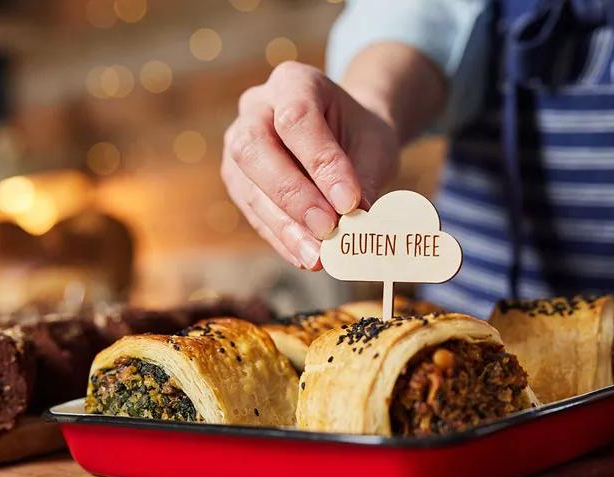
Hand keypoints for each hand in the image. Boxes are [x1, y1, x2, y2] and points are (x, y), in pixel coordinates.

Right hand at [221, 61, 398, 269]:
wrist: (346, 137)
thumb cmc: (361, 135)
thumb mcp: (375, 147)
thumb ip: (364, 181)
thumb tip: (358, 229)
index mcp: (293, 81)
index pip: (297, 119)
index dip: (322, 164)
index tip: (351, 203)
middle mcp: (256, 107)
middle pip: (255, 148)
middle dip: (292, 195)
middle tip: (327, 230)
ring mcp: (239, 143)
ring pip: (247, 184)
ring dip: (284, 226)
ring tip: (318, 257)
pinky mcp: (239, 180)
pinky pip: (252, 211)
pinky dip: (281, 237)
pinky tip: (305, 256)